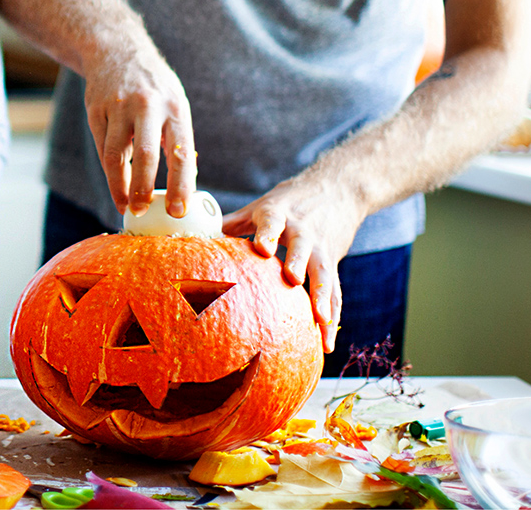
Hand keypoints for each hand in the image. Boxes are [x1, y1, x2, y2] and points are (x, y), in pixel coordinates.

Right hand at [83, 39, 196, 218]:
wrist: (115, 49)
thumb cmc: (152, 86)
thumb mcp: (174, 103)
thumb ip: (176, 138)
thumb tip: (184, 182)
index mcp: (175, 107)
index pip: (180, 153)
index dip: (180, 185)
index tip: (179, 211)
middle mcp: (147, 106)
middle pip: (145, 155)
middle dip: (143, 189)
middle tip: (142, 212)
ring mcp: (118, 106)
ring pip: (115, 154)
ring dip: (119, 185)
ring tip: (124, 205)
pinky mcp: (95, 109)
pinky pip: (101, 145)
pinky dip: (109, 167)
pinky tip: (115, 181)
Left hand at [222, 178, 363, 354]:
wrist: (336, 189)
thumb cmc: (287, 202)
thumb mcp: (259, 207)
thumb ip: (231, 223)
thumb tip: (195, 238)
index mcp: (278, 214)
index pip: (272, 221)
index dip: (267, 233)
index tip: (263, 247)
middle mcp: (302, 231)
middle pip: (302, 247)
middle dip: (298, 262)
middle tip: (293, 279)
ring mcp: (320, 248)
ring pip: (324, 274)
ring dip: (323, 298)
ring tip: (321, 323)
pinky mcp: (333, 262)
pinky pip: (335, 291)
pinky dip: (332, 315)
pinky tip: (326, 342)